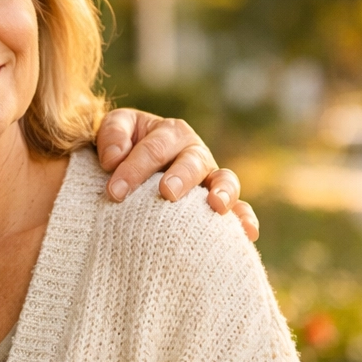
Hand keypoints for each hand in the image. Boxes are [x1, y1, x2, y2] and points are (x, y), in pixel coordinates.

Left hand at [95, 108, 259, 241]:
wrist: (129, 163)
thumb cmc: (123, 145)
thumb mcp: (115, 128)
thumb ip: (112, 134)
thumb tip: (114, 159)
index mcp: (169, 133)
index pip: (154, 149)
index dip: (135, 168)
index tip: (115, 191)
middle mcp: (193, 153)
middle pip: (192, 161)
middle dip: (180, 176)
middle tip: (167, 192)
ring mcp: (209, 178)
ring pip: (224, 180)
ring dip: (223, 191)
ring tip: (216, 205)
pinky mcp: (218, 202)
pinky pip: (239, 208)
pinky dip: (245, 218)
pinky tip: (248, 233)